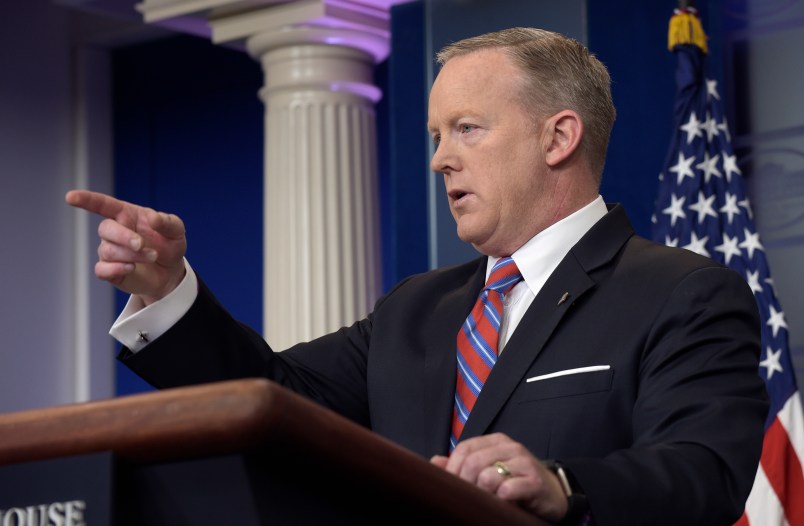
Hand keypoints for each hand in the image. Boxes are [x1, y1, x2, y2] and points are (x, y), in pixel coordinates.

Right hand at [66, 190, 186, 304]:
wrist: (171, 273)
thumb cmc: (170, 245)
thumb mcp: (176, 230)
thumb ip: (167, 222)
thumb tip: (152, 218)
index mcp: (127, 215)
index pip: (103, 204)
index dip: (86, 200)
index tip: (70, 197)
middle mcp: (115, 232)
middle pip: (105, 229)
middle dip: (123, 236)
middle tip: (141, 244)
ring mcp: (110, 251)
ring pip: (109, 250)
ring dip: (132, 255)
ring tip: (152, 256)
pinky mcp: (110, 271)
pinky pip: (101, 269)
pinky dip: (116, 268)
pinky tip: (132, 268)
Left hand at [431, 433, 567, 521]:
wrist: (553, 495)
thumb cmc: (516, 482)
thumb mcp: (489, 471)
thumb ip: (462, 465)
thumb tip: (435, 462)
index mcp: (496, 441)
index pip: (465, 448)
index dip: (453, 469)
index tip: (452, 487)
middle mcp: (511, 447)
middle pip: (473, 462)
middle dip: (466, 484)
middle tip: (469, 498)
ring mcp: (524, 462)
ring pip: (488, 476)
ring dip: (483, 493)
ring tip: (488, 501)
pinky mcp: (535, 482)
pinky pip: (507, 490)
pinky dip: (500, 500)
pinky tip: (503, 504)